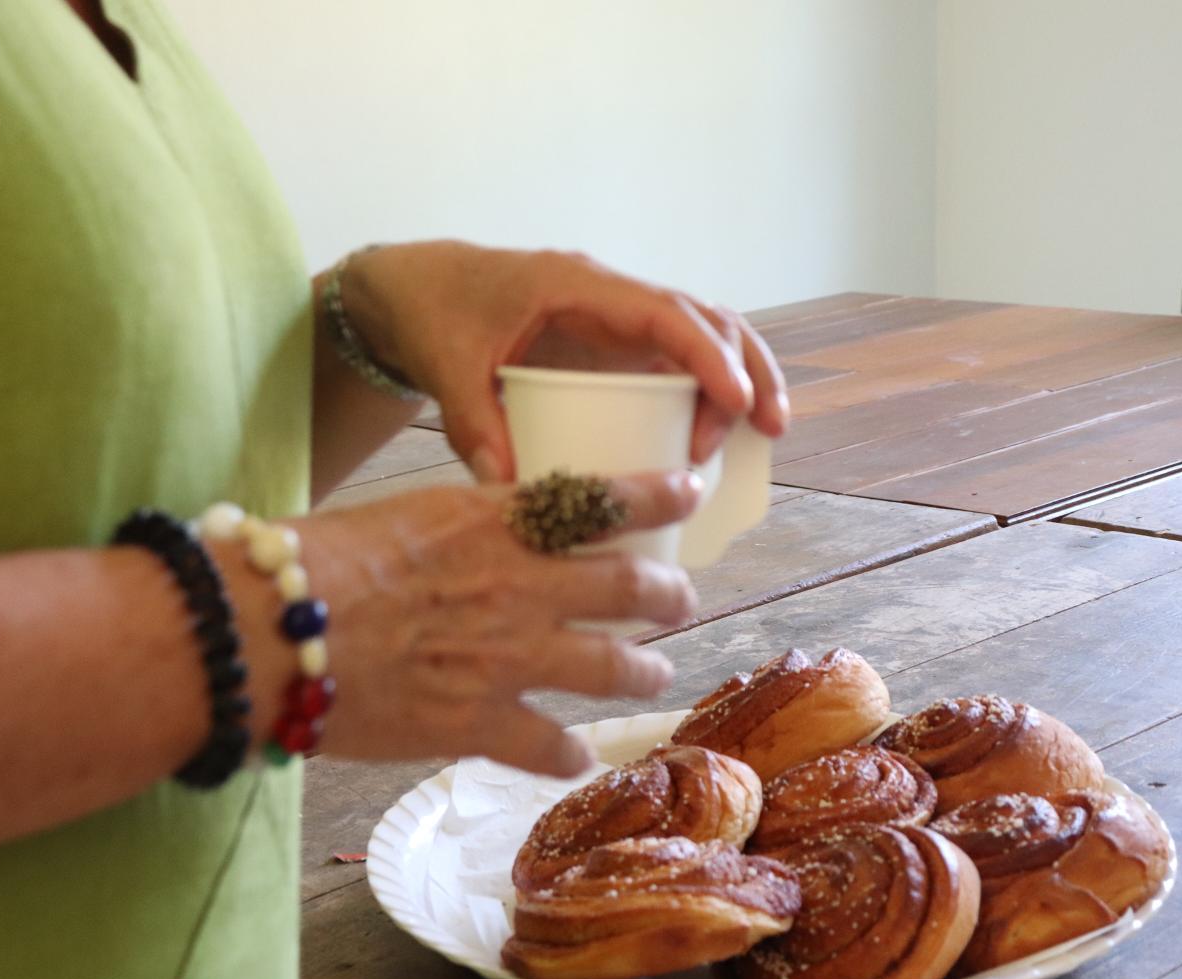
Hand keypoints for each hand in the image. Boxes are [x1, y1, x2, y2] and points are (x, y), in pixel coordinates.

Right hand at [293, 470, 701, 775]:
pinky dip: (570, 753)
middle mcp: (517, 585)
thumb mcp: (402, 513)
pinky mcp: (476, 724)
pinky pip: (551, 746)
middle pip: (630, 587)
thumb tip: (494, 521)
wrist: (262, 632)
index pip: (601, 498)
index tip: (689, 490)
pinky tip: (576, 756)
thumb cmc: (310, 561)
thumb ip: (464, 522)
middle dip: (668, 594)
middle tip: (679, 598)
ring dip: (643, 671)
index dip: (658, 494)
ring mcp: (505, 658)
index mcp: (494, 520)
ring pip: (612, 666)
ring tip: (654, 674)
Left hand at [340, 241, 787, 480]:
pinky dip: (708, 391)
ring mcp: (616, 320)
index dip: (709, 355)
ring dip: (741, 376)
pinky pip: (676, 361)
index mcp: (577, 286)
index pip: (665, 313)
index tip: (739, 401)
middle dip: (745, 369)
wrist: (416, 290)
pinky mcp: (612, 346)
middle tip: (762, 429)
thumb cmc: (434, 314)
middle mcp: (610, 296)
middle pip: (705, 318)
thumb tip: (511, 488)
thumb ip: (475, 423)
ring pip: (703, 335)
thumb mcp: (448, 367)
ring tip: (766, 434)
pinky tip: (718, 440)